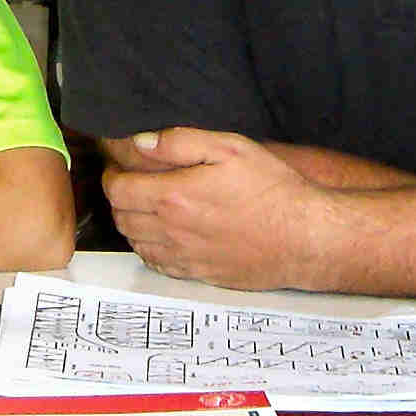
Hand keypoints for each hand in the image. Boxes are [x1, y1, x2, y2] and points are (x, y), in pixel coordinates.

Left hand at [100, 129, 328, 290]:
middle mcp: (172, 230)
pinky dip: (150, 248)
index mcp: (173, 196)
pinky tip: (163, 235)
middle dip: (120, 199)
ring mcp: (184, 256)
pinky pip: (158, 264)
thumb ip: (179, 142)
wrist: (303, 237)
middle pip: (122, 218)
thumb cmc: (272, 189)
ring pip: (136, 243)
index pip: (118, 190)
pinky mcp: (198, 273)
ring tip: (146, 207)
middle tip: (131, 184)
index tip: (119, 168)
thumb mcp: (229, 147)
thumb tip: (140, 143)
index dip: (112, 176)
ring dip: (132, 223)